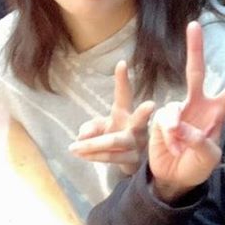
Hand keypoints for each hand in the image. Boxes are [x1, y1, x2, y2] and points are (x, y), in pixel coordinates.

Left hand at [69, 60, 155, 174]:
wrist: (128, 161)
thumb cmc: (113, 137)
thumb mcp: (100, 128)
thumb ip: (90, 127)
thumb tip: (82, 136)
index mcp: (125, 113)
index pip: (125, 94)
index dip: (123, 79)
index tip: (121, 63)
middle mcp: (136, 126)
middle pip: (139, 119)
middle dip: (145, 112)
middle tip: (151, 105)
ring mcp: (138, 143)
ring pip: (115, 142)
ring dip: (92, 145)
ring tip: (73, 148)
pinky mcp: (134, 159)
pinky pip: (112, 157)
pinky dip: (94, 156)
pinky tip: (82, 155)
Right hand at [147, 22, 224, 201]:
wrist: (174, 177)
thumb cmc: (197, 166)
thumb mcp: (208, 158)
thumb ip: (200, 142)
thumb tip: (182, 126)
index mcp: (217, 112)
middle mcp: (198, 105)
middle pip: (196, 72)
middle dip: (195, 48)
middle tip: (194, 24)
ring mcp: (179, 110)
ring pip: (175, 107)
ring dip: (176, 131)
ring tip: (179, 148)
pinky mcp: (162, 118)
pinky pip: (164, 120)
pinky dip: (167, 135)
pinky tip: (170, 147)